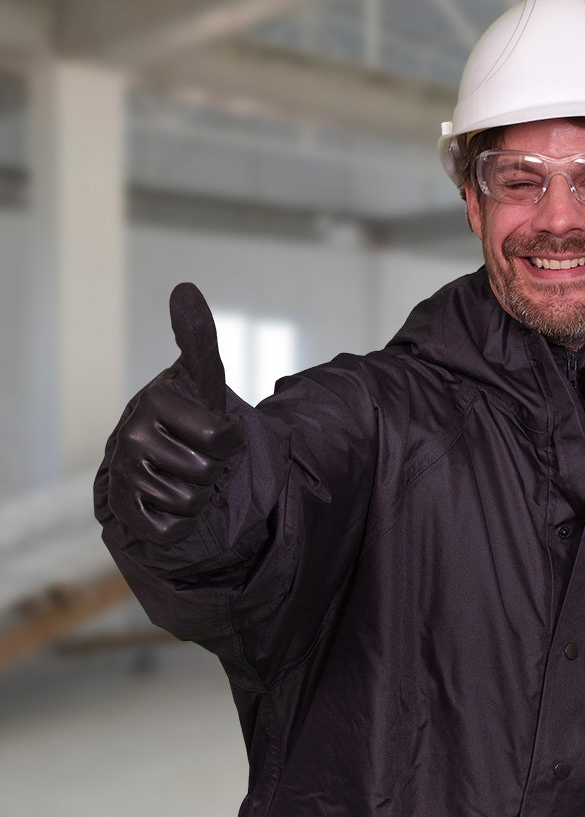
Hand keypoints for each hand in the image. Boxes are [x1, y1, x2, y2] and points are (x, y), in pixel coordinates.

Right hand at [107, 282, 245, 543]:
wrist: (153, 458)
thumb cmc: (186, 416)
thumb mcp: (199, 380)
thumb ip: (198, 340)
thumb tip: (185, 288)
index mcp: (157, 399)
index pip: (221, 438)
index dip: (230, 442)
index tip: (216, 432)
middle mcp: (133, 433)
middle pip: (206, 474)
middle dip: (212, 471)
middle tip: (197, 456)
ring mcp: (124, 471)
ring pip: (188, 503)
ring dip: (196, 497)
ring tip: (183, 477)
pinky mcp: (122, 507)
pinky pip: (167, 529)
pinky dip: (178, 523)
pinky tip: (168, 502)